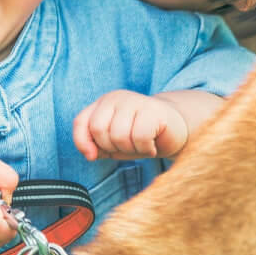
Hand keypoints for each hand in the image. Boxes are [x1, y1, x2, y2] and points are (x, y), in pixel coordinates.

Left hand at [73, 90, 187, 159]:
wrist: (174, 130)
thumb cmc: (140, 136)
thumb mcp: (113, 143)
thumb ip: (96, 146)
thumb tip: (90, 154)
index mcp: (103, 104)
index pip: (81, 122)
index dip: (82, 142)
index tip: (93, 156)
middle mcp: (116, 98)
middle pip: (99, 130)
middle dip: (112, 147)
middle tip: (128, 147)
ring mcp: (135, 101)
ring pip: (119, 135)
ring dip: (131, 150)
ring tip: (141, 145)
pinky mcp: (153, 109)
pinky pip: (140, 136)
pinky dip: (145, 148)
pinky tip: (152, 145)